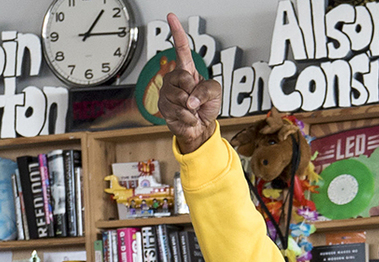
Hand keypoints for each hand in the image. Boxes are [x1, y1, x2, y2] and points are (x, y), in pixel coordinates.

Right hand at [157, 14, 220, 153]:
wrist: (199, 128)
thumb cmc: (206, 107)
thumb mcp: (216, 93)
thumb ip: (207, 90)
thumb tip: (190, 99)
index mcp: (188, 70)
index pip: (182, 48)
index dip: (177, 32)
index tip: (171, 17)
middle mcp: (175, 79)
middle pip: (183, 78)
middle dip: (193, 91)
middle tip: (195, 100)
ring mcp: (167, 92)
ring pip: (180, 96)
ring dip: (190, 107)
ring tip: (191, 109)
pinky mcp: (163, 107)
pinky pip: (178, 110)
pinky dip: (187, 117)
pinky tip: (187, 117)